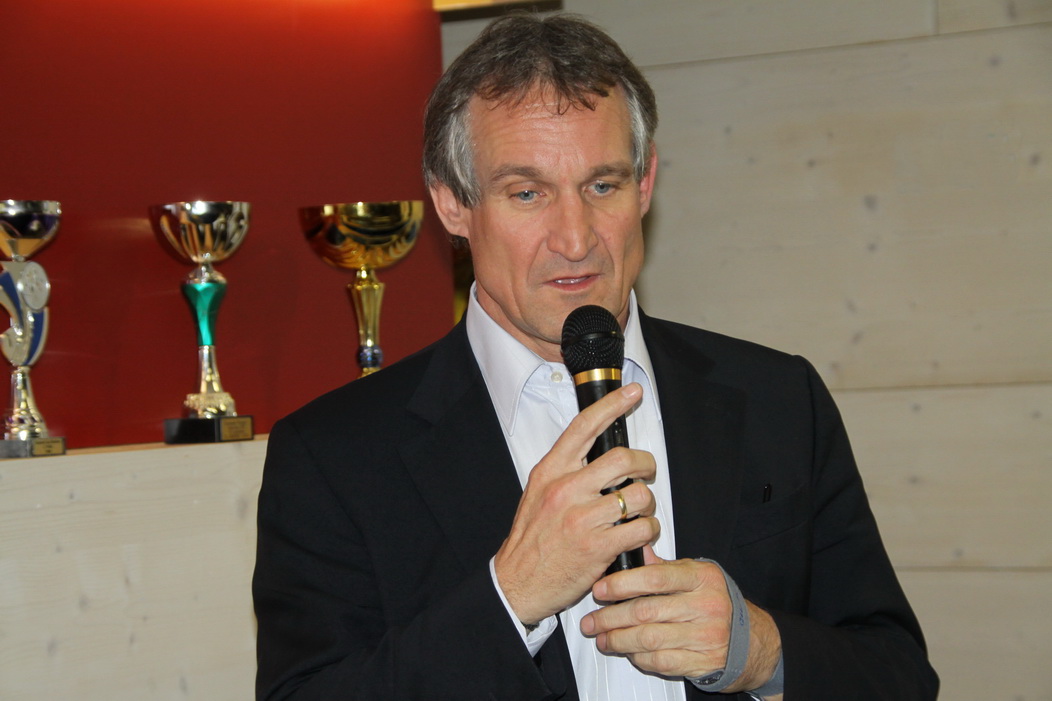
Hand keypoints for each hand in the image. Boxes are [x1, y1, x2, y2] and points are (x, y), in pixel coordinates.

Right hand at [493, 383, 659, 625]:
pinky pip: (641, 529)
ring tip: (638, 514)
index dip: (612, 404)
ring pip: (638, 496)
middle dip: (646, 464)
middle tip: (646, 474)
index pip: (584, 427)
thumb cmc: (532, 539)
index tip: (632, 392)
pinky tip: (636, 537)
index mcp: (551, 471)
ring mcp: (582, 518)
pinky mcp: (598, 547)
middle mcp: (566, 489)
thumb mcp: (538, 493)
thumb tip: (600, 455)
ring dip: (647, 505)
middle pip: (623, 458)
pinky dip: (647, 532)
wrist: (517, 582)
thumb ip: (566, 472)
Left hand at [580, 547, 781, 693]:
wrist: (752, 641)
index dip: (622, 584)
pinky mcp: (701, 662)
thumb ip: (663, 567)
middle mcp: (706, 606)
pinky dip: (638, 657)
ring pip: (648, 639)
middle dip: (611, 617)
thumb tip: (634, 551)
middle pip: (646, 611)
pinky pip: (660, 661)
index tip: (600, 589)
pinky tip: (627, 651)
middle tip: (591, 620)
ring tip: (602, 637)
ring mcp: (705, 636)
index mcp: (702, 578)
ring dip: (618, 640)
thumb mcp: (696, 575)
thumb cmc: (717, 602)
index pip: (656, 578)